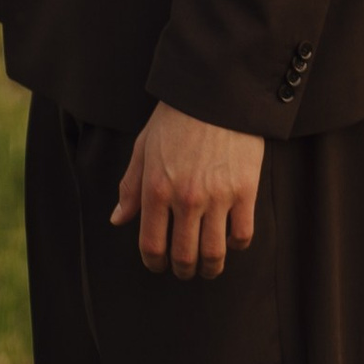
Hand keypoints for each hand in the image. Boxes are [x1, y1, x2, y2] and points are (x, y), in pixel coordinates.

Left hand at [111, 104, 264, 279]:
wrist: (215, 92)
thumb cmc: (175, 118)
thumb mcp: (143, 148)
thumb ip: (130, 188)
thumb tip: (118, 220)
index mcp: (156, 189)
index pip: (152, 245)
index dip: (154, 263)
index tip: (158, 265)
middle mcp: (186, 199)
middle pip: (185, 256)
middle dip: (183, 271)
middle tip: (184, 271)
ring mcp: (218, 197)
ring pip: (214, 253)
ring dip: (210, 268)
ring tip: (208, 267)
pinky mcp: (245, 191)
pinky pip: (243, 234)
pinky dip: (236, 245)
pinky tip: (231, 241)